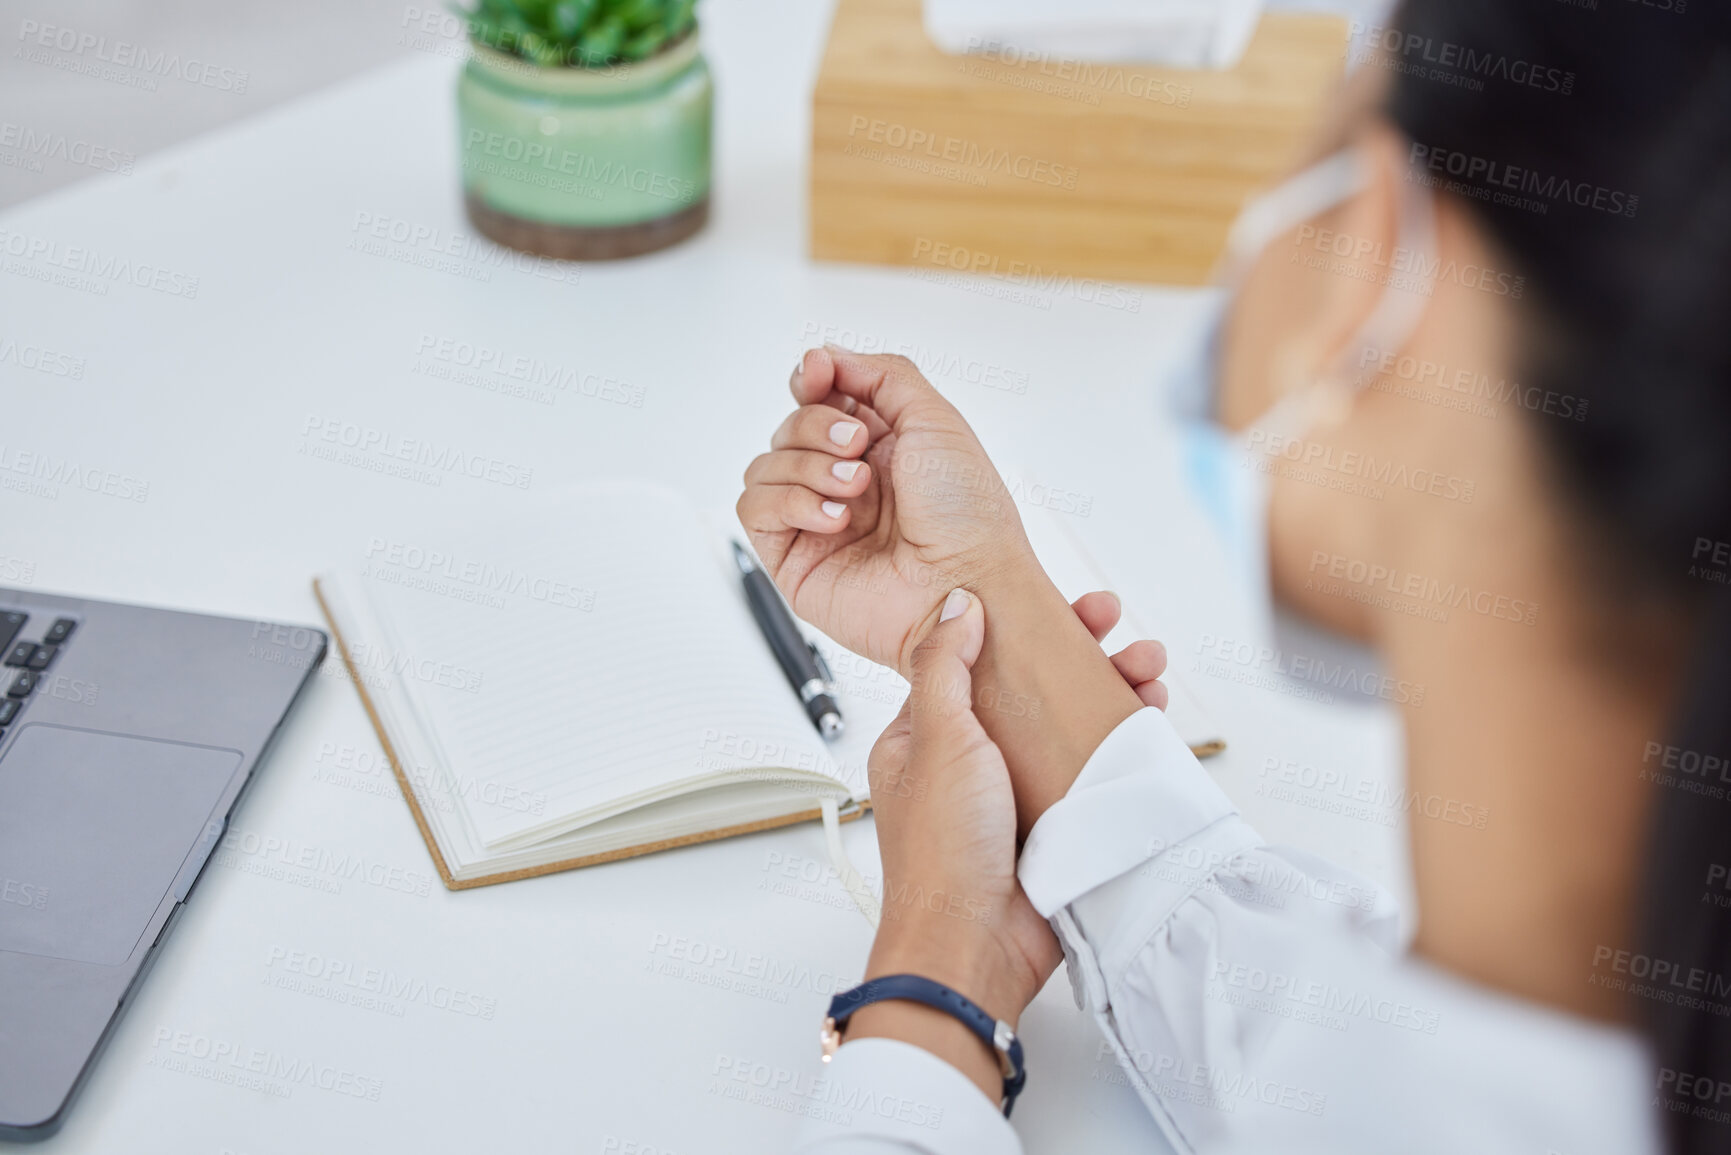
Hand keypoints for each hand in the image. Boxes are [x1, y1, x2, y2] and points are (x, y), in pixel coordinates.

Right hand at [737, 347, 1034, 675]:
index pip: (820, 397)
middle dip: (818, 426)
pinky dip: (789, 501)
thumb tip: (825, 357)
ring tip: (855, 490)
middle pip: (789, 425)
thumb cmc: (967, 515)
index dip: (812, 379)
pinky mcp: (793, 558)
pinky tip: (834, 518)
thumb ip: (881, 374)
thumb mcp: (935, 418)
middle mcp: (846, 481)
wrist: (967, 583)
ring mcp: (817, 519)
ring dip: (808, 466)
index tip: (818, 374)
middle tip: (858, 449)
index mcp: (881, 446)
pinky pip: (755, 507)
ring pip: (766, 464)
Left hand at [842, 589, 1168, 1102]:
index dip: (1022, 630)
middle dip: (1084, 658)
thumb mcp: (938, 739)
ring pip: (1066, 727)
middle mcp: (967, 765)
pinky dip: (1119, 746)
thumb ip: (946, 667)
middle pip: (1031, 691)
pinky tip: (1147, 724)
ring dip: (1112, 696)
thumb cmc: (941, 855)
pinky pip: (1088, 773)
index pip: (977, 663)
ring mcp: (1012, 796)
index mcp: (923, 738)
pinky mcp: (1052, 825)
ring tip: (1150, 676)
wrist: (974, 947)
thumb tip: (956, 605)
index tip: (1068, 609)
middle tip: (1127, 638)